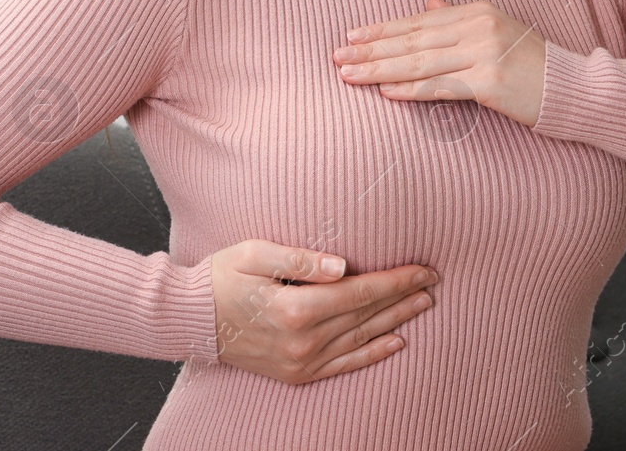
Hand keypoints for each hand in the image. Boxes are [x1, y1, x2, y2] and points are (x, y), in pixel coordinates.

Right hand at [209, 239, 437, 383]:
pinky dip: (373, 353)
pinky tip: (396, 342)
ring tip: (423, 305)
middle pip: (366, 314)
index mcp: (295, 307)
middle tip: (433, 282)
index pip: (359, 291)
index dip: (395, 280)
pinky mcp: (297, 373)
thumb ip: (299, 258)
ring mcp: (301, 361)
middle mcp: (303, 340)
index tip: (423, 268)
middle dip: (403, 297)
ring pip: (361, 338)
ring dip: (396, 321)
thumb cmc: (221, 277)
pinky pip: (344, 365)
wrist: (192, 319)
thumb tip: (341, 265)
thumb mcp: (254, 254)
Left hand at [331, 0, 546, 126]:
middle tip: (337, 55)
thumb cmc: (531, 63)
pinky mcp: (491, 82)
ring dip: (379, 69)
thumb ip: (458, 16)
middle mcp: (478, 26)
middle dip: (371, 48)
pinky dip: (410, 89)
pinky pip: (441, 87)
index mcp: (476, 10)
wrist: (571, 88)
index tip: (351, 36)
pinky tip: (385, 92)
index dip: (382, 29)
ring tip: (349, 74)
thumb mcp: (496, 30)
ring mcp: (484, 53)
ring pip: (419, 62)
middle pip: (412, 39)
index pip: (418, 20)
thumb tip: (427, 0)